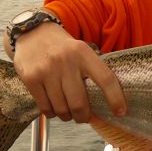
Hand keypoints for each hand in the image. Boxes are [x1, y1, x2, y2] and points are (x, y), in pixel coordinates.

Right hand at [8, 22, 125, 122]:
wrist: (33, 33)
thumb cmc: (63, 47)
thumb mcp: (81, 50)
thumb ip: (93, 71)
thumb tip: (105, 103)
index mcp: (84, 53)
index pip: (105, 79)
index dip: (115, 98)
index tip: (120, 112)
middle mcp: (66, 61)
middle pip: (79, 103)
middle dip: (84, 117)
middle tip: (84, 117)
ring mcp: (47, 70)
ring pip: (61, 108)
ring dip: (67, 116)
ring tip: (68, 112)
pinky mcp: (31, 78)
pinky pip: (45, 107)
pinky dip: (52, 113)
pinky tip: (54, 108)